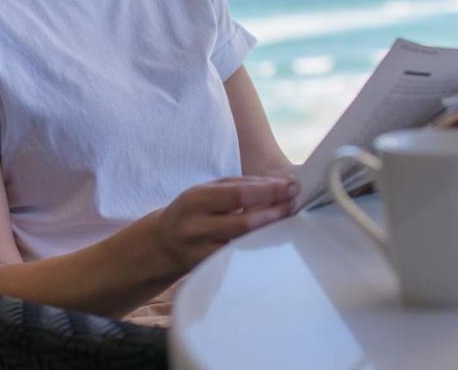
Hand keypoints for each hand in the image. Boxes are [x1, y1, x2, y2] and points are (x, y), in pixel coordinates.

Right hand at [152, 176, 295, 273]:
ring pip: (243, 245)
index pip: (239, 194)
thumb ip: (241, 186)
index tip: (292, 187)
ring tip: (288, 221)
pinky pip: (237, 260)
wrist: (161, 244)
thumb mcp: (209, 190)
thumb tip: (280, 186)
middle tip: (295, 205)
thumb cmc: (194, 210)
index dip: (269, 192)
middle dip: (275, 213)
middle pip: (244, 223)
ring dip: (269, 233)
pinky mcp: (206, 270)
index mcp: (196, 199)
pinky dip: (256, 249)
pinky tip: (270, 241)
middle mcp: (195, 227)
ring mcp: (199, 253)